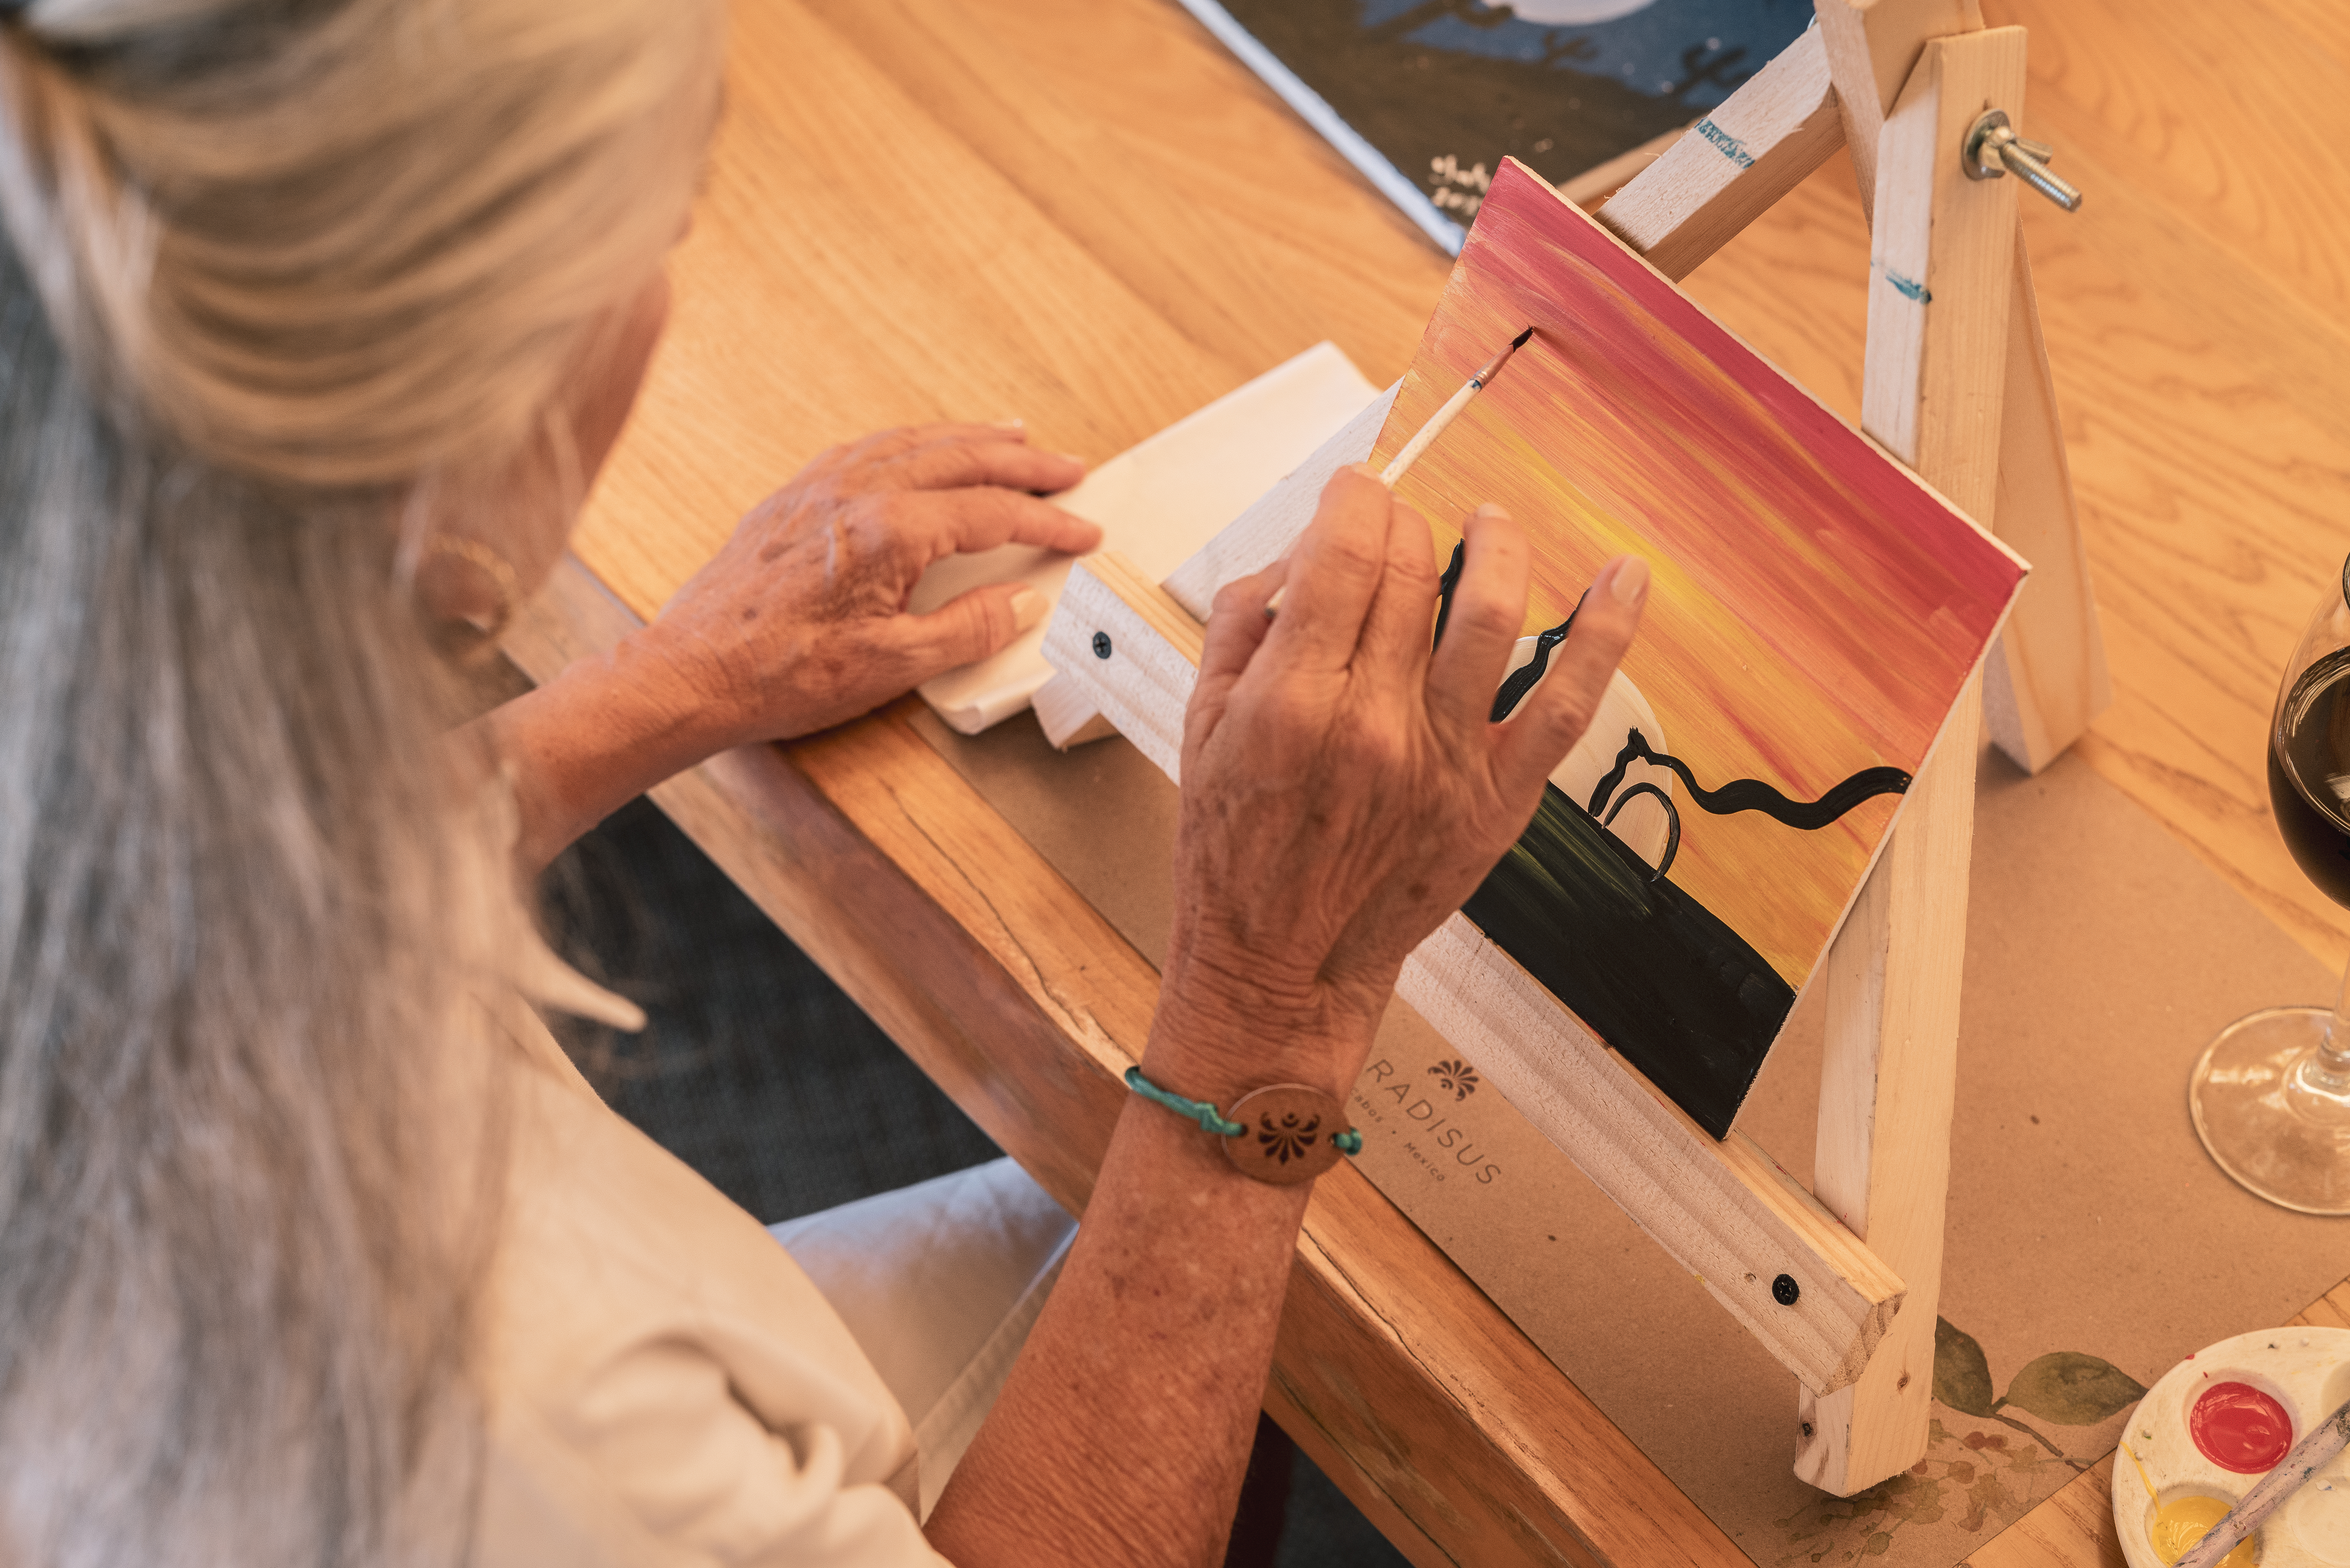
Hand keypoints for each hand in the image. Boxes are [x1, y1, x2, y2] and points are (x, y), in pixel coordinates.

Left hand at [637, 422, 1100, 746]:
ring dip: (970, 438)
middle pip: (962, 459)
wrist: (693, 672)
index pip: (991, 513)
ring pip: (914, 442)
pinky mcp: (793, 497)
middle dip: (1023, 462)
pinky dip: (912, 441)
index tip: (1083, 531)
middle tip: (1068, 467)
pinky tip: (923, 447)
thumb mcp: (893, 665)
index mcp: (889, 530)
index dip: (1046, 522)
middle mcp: (856, 491)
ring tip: (1011, 436)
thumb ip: (967, 629)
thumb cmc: (781, 673)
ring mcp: (820, 487)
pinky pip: (866, 448)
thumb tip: (1019, 602)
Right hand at [1152, 466, 1646, 1098]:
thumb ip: (1241, 629)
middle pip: (1410, 569)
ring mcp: (1443, 760)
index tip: (1352, 496)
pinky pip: (1569, 702)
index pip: (1345, 551)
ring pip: (1491, 611)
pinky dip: (1606, 631)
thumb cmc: (1237, 853)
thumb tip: (1295, 557)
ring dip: (1495, 545)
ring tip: (1487, 525)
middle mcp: (1372, 724)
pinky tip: (1624, 575)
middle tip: (1394, 526)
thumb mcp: (1200, 730)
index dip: (1354, 500)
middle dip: (1403, 523)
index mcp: (1292, 703)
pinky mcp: (1498, 797)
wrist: (1279, 967)